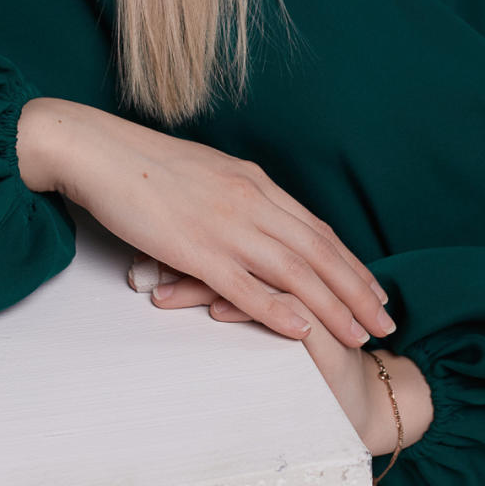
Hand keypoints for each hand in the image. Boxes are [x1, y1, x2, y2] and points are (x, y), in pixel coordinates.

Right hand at [27, 98, 395, 347]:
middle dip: (358, 290)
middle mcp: (249, 200)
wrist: (97, 150)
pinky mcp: (195, 247)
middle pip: (319, 251)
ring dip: (334, 306)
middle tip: (387, 322)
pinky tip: (304, 331)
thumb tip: (254, 220)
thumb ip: (234, 197)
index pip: (316, 228)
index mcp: (252, 181)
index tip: (374, 289)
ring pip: (295, 271)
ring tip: (360, 335)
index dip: (349, 262)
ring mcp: (224, 224)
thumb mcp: (204, 173)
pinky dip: (279, 309)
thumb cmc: (141, 164)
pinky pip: (246, 285)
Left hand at [137, 261, 432, 455]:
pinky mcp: (324, 336)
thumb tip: (201, 280)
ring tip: (162, 292)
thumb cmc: (321, 364)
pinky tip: (216, 310)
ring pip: (256, 275)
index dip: (195, 241)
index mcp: (295, 264)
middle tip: (145, 270)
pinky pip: (279, 309)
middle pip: (245, 252)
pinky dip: (245, 305)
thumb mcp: (286, 323)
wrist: (365, 403)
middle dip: (189, 260)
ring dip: (205, 283)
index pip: (243, 241)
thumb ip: (255, 289)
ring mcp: (316, 305)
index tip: (150, 252)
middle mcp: (305, 278)